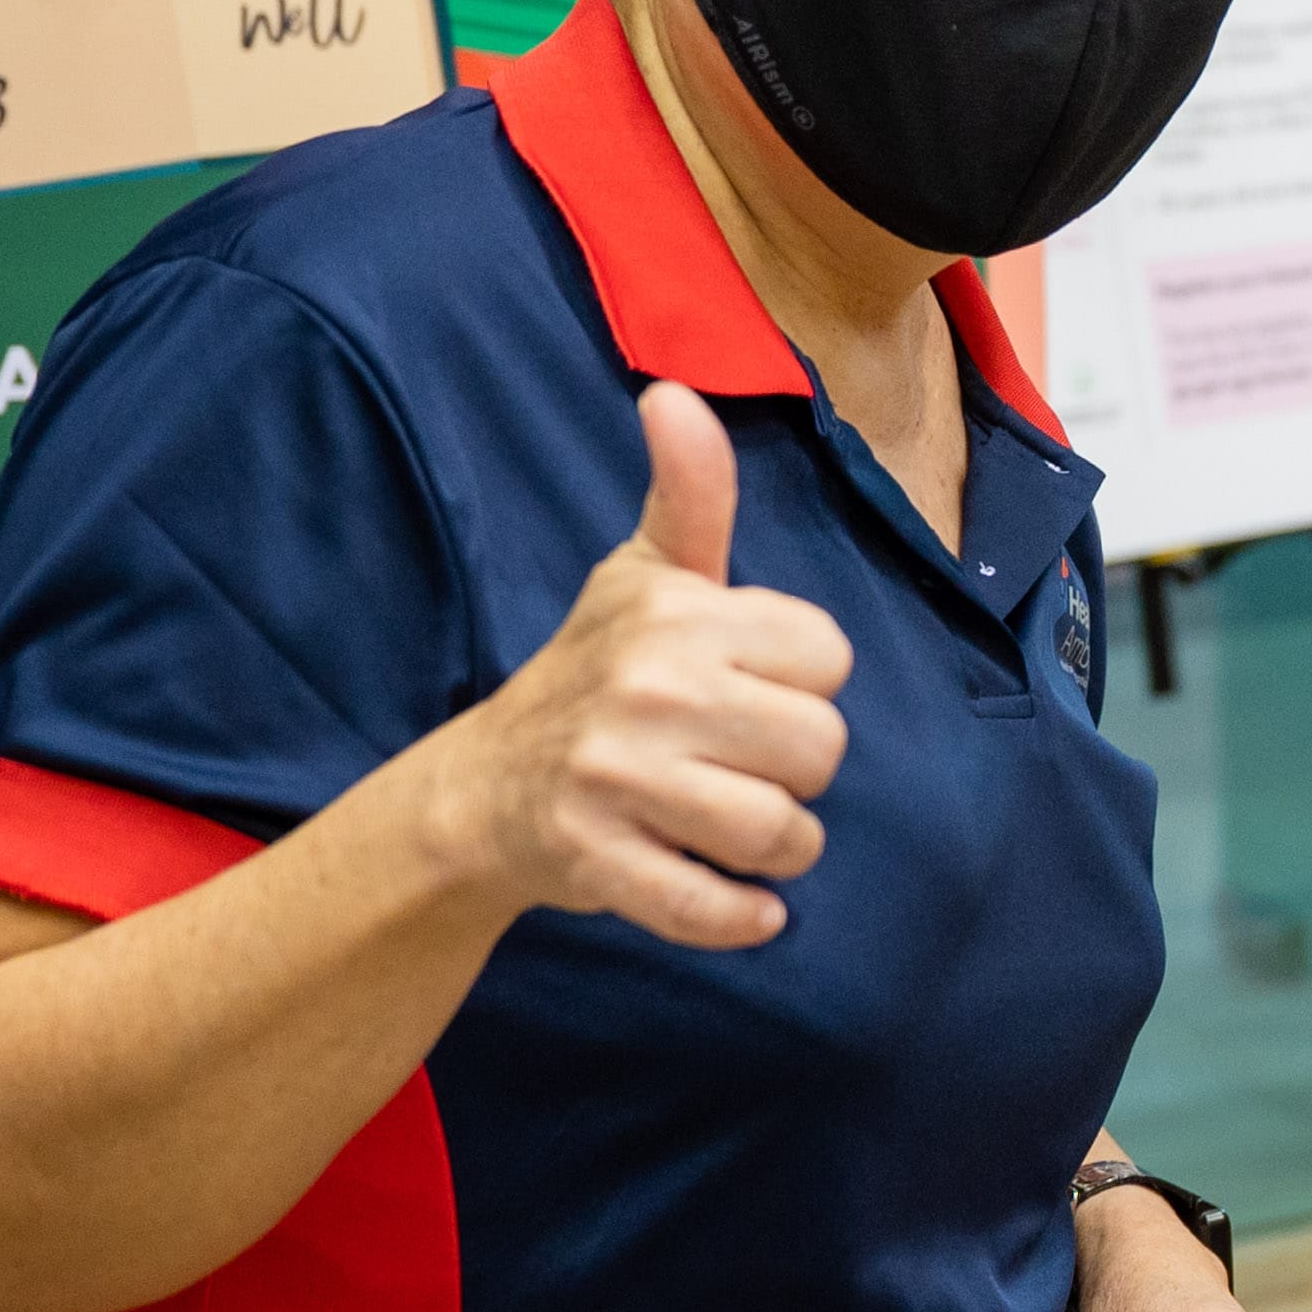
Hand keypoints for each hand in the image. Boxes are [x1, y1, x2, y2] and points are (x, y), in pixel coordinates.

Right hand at [421, 381, 856, 947]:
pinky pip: (710, 908)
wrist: (483, 789)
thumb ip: (689, 492)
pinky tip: (751, 906)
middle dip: (800, 770)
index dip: (803, 681)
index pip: (828, 656)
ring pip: (779, 832)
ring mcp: (616, 781)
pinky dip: (744, 918)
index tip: (751, 686)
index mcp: (674, 616)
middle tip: (747, 766)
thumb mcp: (643, 574)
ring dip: (782, 849)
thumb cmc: (594, 671)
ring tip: (747, 832)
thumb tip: (675, 394)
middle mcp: (645, 690)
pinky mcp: (597, 862)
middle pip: (821, 747)